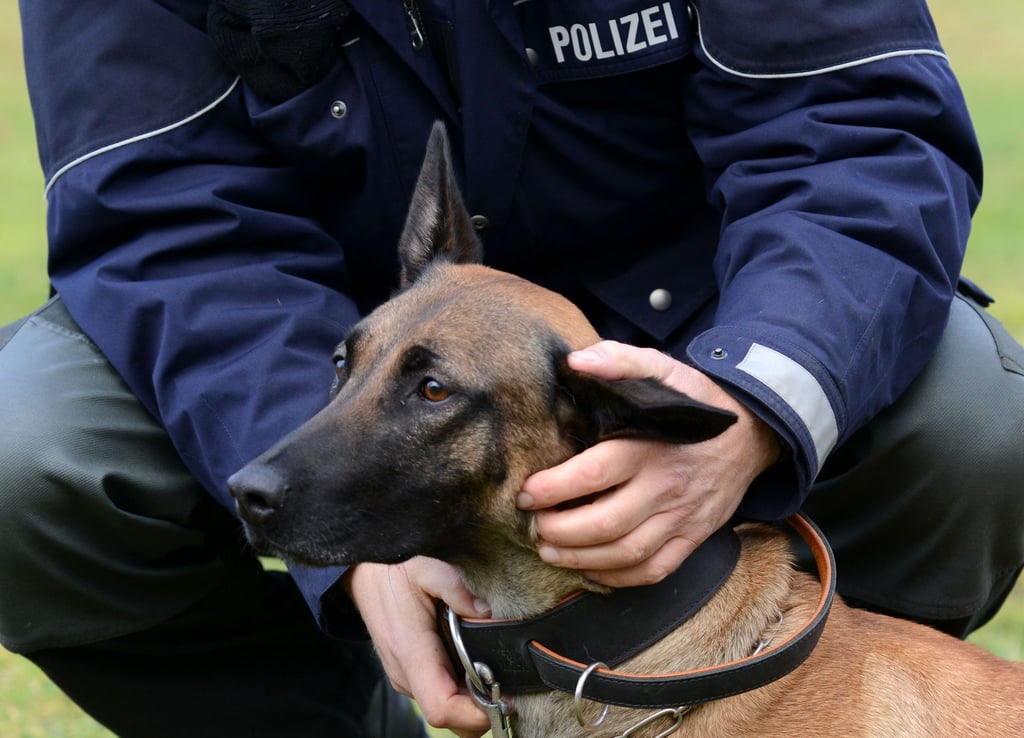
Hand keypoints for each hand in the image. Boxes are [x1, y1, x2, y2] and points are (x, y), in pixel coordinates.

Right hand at [344, 558, 491, 737]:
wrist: (365, 574)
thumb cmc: (393, 571)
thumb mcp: (428, 567)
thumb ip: (457, 588)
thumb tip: (487, 613)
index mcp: (410, 652)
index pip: (441, 707)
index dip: (475, 713)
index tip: (506, 697)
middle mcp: (405, 674)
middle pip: (449, 719)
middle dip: (482, 712)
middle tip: (510, 685)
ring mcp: (406, 678)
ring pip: (446, 712)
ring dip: (473, 703)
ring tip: (496, 674)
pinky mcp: (411, 675)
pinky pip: (440, 696)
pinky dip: (462, 693)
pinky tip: (477, 667)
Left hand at [518, 340, 779, 587]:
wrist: (753, 434)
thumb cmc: (695, 402)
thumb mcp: (663, 369)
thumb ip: (620, 361)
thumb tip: (577, 361)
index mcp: (651, 446)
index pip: (594, 475)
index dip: (553, 488)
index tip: (526, 492)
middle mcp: (666, 486)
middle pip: (606, 523)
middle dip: (560, 531)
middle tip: (533, 526)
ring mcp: (682, 517)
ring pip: (627, 553)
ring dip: (581, 558)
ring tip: (549, 551)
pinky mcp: (693, 537)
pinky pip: (655, 570)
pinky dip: (618, 578)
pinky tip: (589, 570)